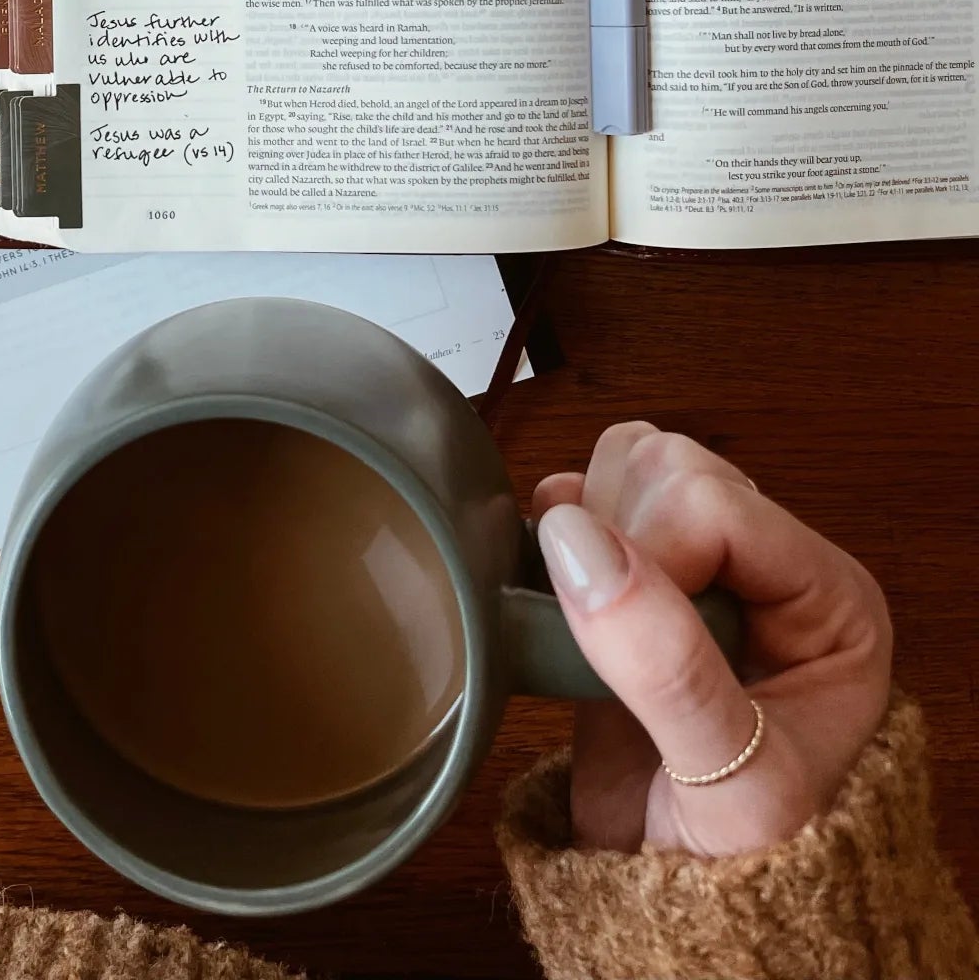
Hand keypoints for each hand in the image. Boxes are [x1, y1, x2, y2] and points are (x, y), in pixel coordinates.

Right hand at [533, 421, 892, 855]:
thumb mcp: (730, 784)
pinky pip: (581, 498)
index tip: (615, 634)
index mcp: (827, 597)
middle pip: (669, 465)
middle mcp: (766, 566)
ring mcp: (697, 565)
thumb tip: (578, 542)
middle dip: (620, 535)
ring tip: (592, 624)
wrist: (684, 916)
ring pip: (626, 464)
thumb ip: (667, 666)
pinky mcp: (630, 577)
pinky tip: (556, 594)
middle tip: (614, 639)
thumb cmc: (741, 864)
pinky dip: (553, 528)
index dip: (647, 551)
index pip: (713, 499)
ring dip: (588, 526)